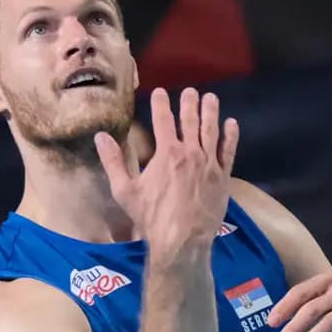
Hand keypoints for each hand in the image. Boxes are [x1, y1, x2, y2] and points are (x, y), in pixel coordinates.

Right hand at [94, 87, 238, 252]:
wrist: (182, 240)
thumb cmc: (151, 218)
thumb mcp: (125, 190)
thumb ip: (113, 161)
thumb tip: (100, 137)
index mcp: (167, 153)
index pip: (163, 120)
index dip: (161, 104)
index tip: (160, 92)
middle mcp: (190, 153)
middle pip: (190, 121)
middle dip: (189, 103)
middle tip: (190, 91)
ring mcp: (209, 164)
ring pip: (211, 131)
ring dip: (210, 112)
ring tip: (210, 98)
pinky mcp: (223, 178)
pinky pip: (228, 151)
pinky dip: (230, 136)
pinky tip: (232, 124)